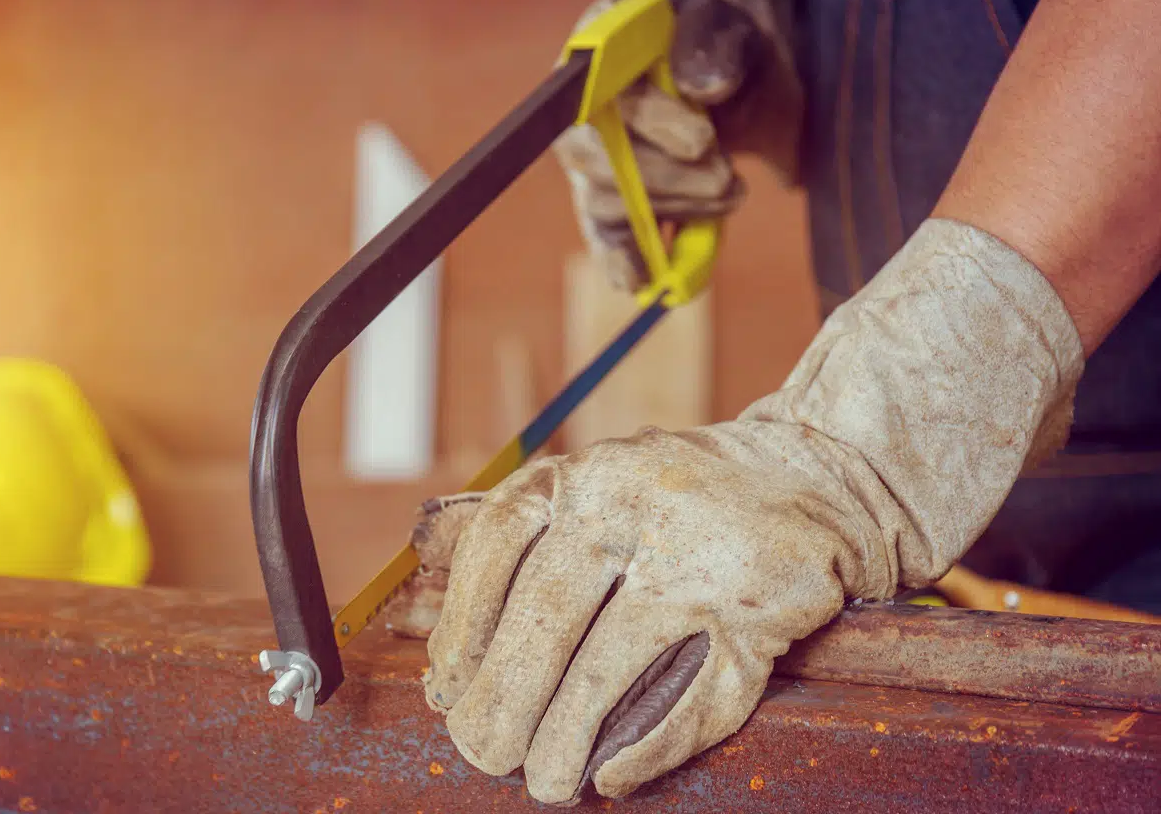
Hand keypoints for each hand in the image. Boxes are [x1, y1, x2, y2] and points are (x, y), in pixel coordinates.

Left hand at [422, 219, 1083, 802]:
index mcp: (587, 476)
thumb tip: (437, 617)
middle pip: (547, 619)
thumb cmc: (678, 495)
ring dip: (568, 738)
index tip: (445, 687)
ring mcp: (702, 560)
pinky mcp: (761, 611)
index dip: (460, 627)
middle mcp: (638, 508)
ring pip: (614, 668)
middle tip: (483, 753)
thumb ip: (526, 534)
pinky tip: (613, 775)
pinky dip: (650, 749)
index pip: (497, 550)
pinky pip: (697, 699)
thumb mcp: (598, 481)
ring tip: (543, 781)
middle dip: (505, 700)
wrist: (816, 472)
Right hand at [554, 0, 801, 291]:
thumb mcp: (726, 30)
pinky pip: (604, 237)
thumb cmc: (721, 42)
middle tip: (728, 180)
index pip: (605, 91)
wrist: (733, 72)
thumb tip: (702, 88)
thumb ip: (711, 48)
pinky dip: (622, 261)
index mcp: (599, 45)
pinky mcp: (610, 198)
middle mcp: (579, 105)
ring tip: (731, 195)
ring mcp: (590, 156)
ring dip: (671, 210)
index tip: (703, 141)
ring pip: (605, 202)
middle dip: (666, 178)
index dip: (651, 122)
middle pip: (597, 158)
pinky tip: (641, 283)